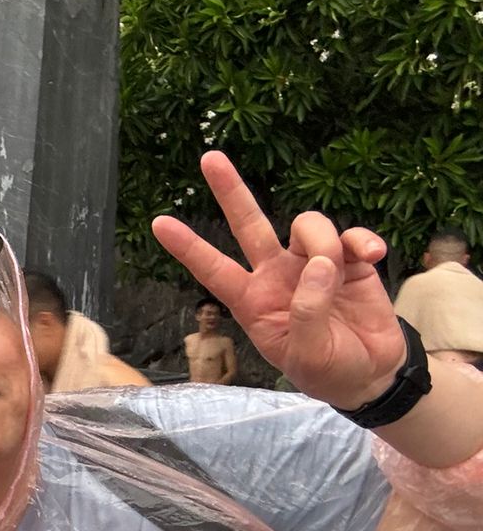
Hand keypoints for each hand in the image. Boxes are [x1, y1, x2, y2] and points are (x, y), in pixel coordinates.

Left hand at [152, 151, 403, 409]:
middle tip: (209, 158)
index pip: (213, 270)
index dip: (188, 248)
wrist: (370, 373)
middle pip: (248, 225)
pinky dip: (361, 240)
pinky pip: (350, 234)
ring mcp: (311, 263)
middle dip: (230, 191)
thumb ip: (307, 312)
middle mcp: (276, 275)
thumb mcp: (307, 354)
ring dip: (321, 239)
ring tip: (338, 268)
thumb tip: (318, 263)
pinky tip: (372, 255)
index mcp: (253, 301)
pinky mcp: (348, 260)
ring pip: (305, 224)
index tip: (158, 223)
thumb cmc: (327, 370)